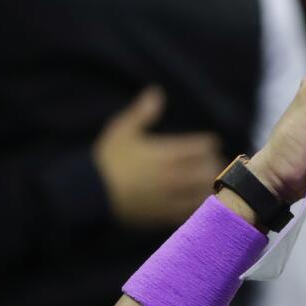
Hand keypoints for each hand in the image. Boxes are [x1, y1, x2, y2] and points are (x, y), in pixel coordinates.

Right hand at [94, 86, 225, 227]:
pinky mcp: (168, 215)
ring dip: (211, 185)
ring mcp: (173, 197)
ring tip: (210, 182)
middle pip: (211, 169)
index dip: (208, 144)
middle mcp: (174, 175)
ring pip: (207, 191)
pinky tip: (201, 201)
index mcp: (166, 153)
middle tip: (212, 163)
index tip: (207, 145)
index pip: (204, 146)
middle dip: (214, 164)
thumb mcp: (122, 130)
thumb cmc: (107, 160)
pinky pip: (196, 211)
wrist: (91, 194)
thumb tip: (156, 91)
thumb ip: (142, 112)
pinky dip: (203, 205)